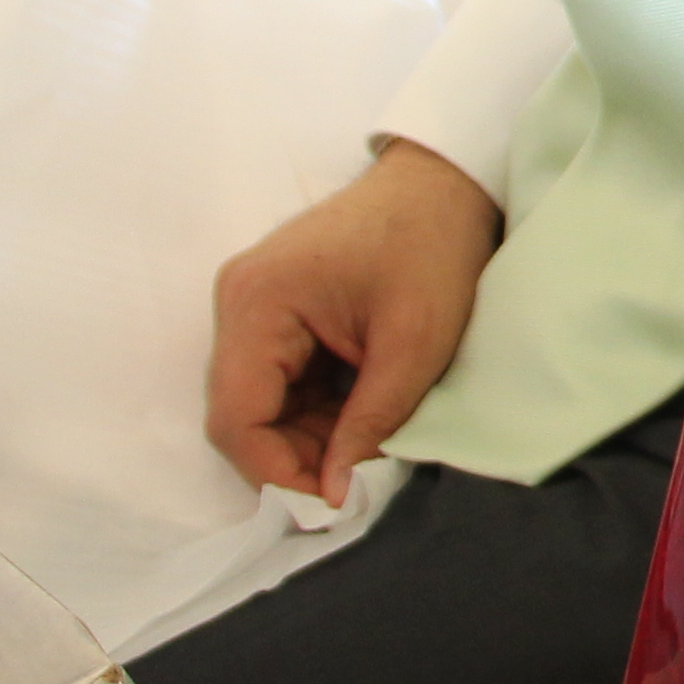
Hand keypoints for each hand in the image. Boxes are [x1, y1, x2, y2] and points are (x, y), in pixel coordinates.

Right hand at [205, 140, 500, 500]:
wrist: (446, 181)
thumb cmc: (433, 247)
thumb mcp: (415, 343)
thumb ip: (372, 423)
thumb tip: (337, 496)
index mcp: (258, 303)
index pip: (236, 417)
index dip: (277, 473)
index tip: (334, 503)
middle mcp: (240, 304)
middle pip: (244, 415)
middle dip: (297, 458)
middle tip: (358, 485)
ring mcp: (256, 308)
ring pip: (264, 404)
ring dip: (311, 437)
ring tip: (370, 449)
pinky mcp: (280, 313)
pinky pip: (284, 382)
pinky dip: (319, 411)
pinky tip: (364, 418)